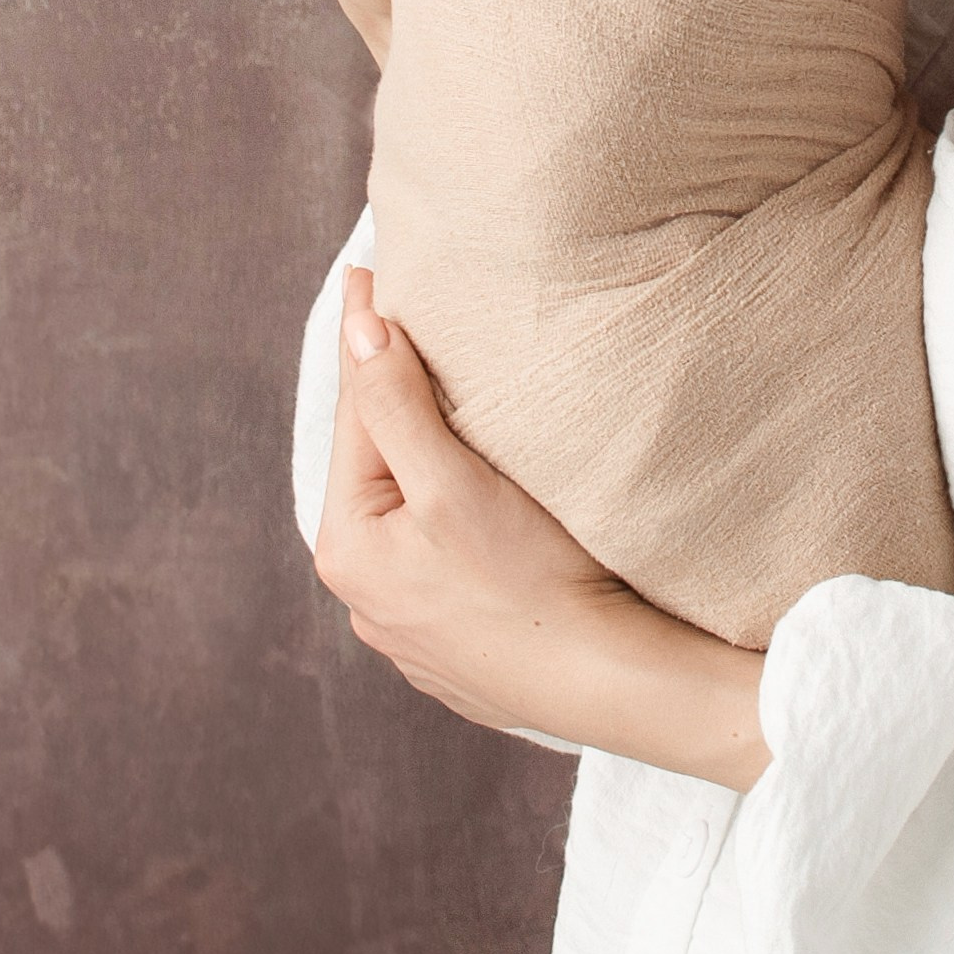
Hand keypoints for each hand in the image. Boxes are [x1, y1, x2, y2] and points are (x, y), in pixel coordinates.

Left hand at [316, 271, 768, 785]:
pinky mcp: (452, 644)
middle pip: (377, 463)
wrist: (605, 683)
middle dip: (389, 395)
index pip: (356, 413)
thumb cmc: (530, 579)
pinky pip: (435, 554)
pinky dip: (447, 511)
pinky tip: (476, 500)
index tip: (365, 271)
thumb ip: (397, 403)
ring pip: (407, 510)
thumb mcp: (452, 481)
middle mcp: (364, 593)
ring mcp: (406, 626)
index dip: (367, 337)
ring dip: (419, 454)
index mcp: (348, 546)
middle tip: (398, 319)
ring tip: (437, 398)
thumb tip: (357, 326)